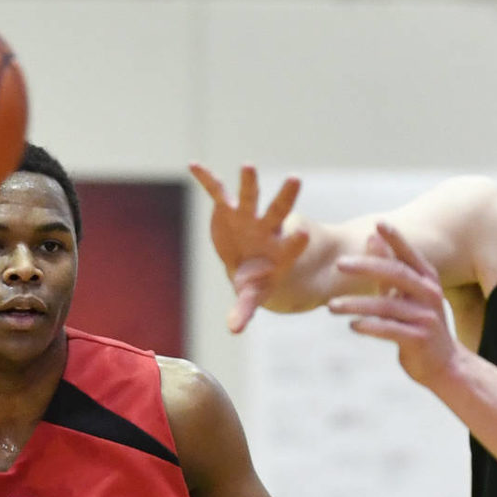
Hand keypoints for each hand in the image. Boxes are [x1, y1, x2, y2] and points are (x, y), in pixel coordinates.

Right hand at [189, 163, 311, 333]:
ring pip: (250, 197)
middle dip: (285, 198)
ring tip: (248, 166)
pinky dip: (206, 179)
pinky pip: (217, 191)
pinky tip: (193, 165)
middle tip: (295, 180)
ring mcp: (247, 216)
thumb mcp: (252, 295)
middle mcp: (266, 229)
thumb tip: (234, 330)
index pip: (289, 245)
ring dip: (249, 182)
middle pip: (278, 212)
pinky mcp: (228, 208)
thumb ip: (244, 309)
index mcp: (278, 251)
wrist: (248, 263)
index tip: (303, 234)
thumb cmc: (256, 280)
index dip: (294, 241)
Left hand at [331, 222, 457, 386]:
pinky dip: (369, 327)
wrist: (443, 365)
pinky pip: (389, 330)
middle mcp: (429, 294)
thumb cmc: (418, 325)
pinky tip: (352, 326)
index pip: (408, 254)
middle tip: (339, 264)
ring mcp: (425, 317)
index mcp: (426, 279)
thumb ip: (388, 269)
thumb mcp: (406, 295)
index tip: (377, 223)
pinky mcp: (419, 339)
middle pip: (396, 274)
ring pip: (387, 306)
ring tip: (330, 306)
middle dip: (366, 267)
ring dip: (356, 305)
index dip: (395, 238)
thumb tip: (372, 237)